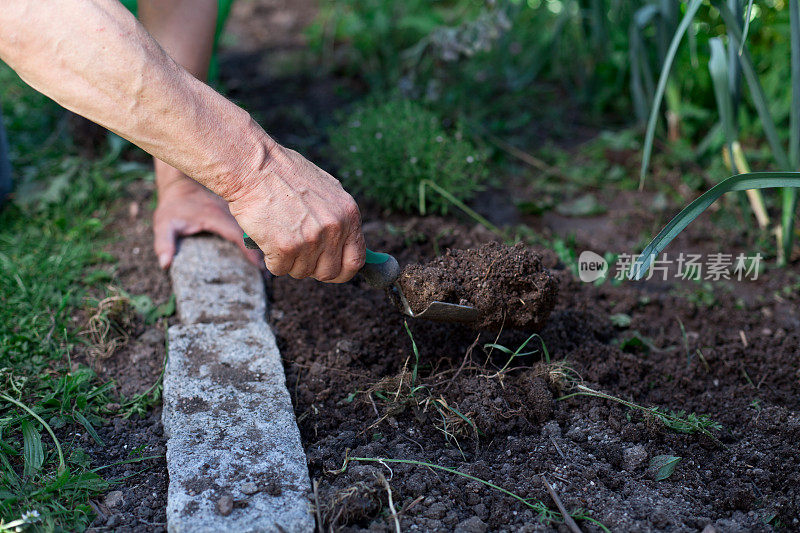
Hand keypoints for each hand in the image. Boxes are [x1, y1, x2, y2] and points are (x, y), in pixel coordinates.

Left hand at [153, 177, 262, 269]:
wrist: (180, 185)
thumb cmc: (173, 207)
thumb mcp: (163, 224)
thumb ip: (163, 243)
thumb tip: (165, 264)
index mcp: (215, 216)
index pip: (238, 235)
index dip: (250, 251)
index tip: (259, 266)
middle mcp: (229, 211)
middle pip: (252, 233)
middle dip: (262, 252)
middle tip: (268, 273)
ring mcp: (235, 211)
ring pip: (254, 228)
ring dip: (262, 245)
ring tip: (269, 266)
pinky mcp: (237, 212)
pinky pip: (250, 225)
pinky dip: (257, 238)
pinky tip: (263, 251)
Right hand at [226, 143, 364, 281]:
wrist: (253, 166)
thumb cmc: (285, 174)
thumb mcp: (326, 190)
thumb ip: (339, 217)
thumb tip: (345, 243)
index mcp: (349, 214)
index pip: (356, 260)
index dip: (342, 271)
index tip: (331, 270)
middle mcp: (334, 228)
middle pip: (329, 272)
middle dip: (312, 268)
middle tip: (298, 253)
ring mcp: (311, 239)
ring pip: (302, 272)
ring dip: (289, 261)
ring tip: (280, 236)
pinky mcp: (286, 247)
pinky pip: (280, 269)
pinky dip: (272, 259)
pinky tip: (268, 238)